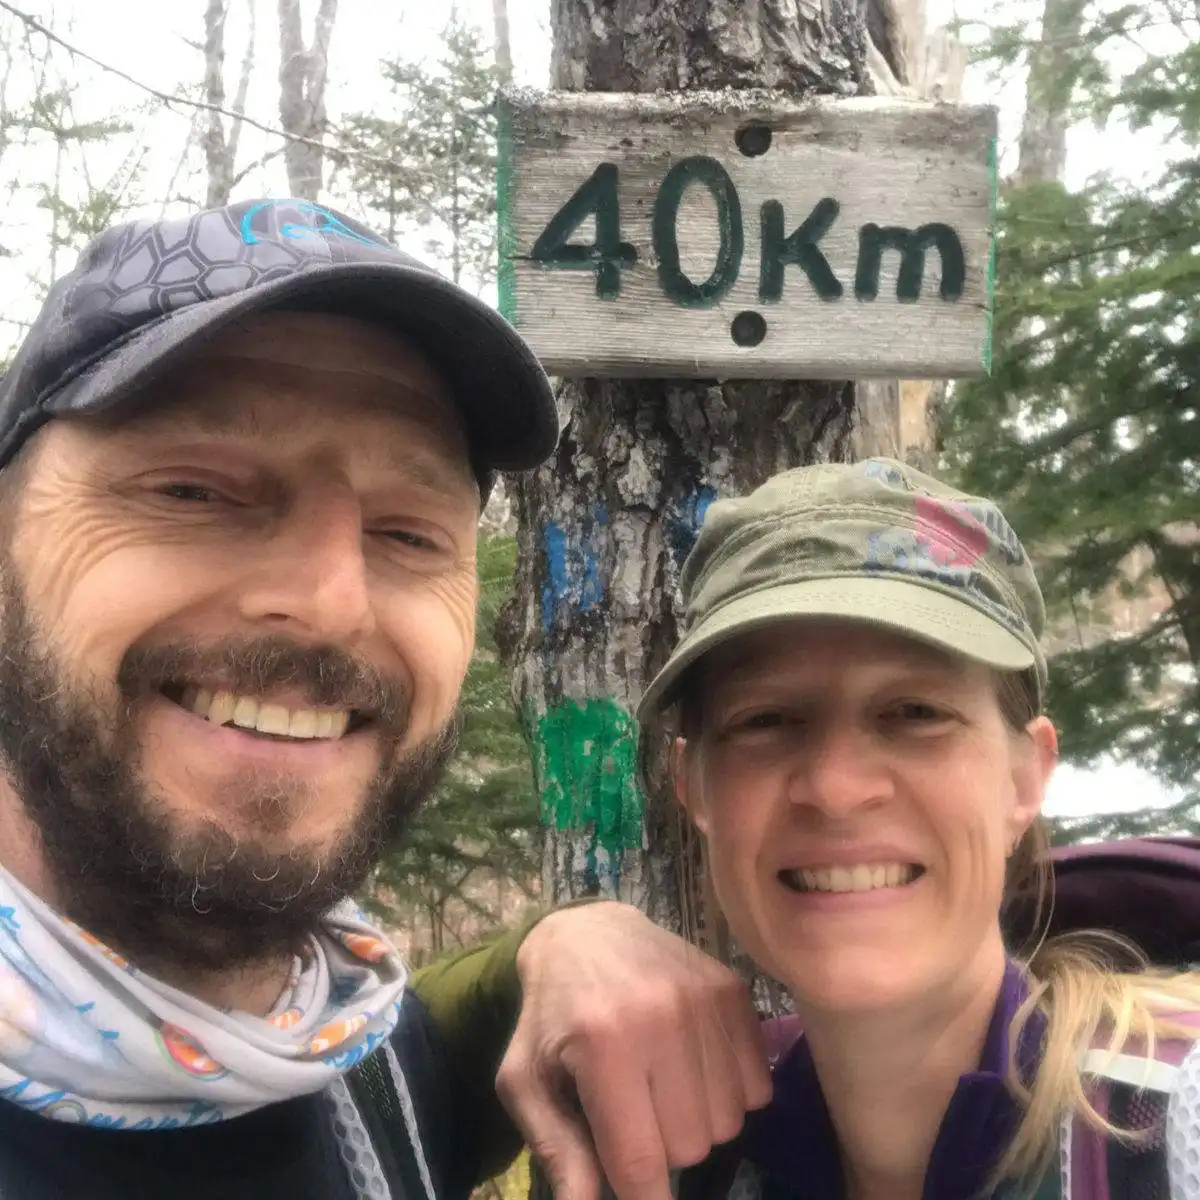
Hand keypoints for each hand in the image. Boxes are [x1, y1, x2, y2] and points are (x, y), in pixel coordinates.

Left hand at [495, 902, 770, 1199]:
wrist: (587, 932)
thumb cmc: (550, 1016)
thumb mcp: (526, 1081)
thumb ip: (556, 1150)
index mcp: (603, 1043)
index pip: (639, 1161)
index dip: (642, 1199)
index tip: (638, 1195)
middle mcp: (662, 1017)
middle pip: (690, 1147)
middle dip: (661, 1149)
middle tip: (633, 1115)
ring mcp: (705, 1000)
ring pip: (728, 1123)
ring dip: (695, 1123)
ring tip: (661, 1089)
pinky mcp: (734, 990)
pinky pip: (757, 1089)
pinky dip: (728, 1094)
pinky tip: (693, 1068)